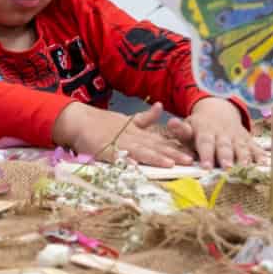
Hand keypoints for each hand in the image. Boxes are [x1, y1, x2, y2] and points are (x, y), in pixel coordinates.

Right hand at [52, 101, 194, 167]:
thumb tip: (160, 106)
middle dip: (173, 154)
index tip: (193, 154)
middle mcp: (132, 138)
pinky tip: (135, 167)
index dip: (177, 147)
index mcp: (138, 133)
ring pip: (140, 151)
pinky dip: (126, 161)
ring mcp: (119, 144)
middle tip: (189, 161)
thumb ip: (145, 118)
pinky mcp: (105, 151)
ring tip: (169, 164)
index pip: (161, 140)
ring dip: (155, 158)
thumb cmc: (103, 124)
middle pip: (155, 147)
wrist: (79, 121)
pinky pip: (117, 157)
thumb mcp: (128, 120)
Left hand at [169, 97, 266, 169]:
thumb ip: (181, 130)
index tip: (205, 166)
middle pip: (225, 146)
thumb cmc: (200, 125)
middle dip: (226, 157)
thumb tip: (171, 123)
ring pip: (241, 147)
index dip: (205, 154)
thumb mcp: (189, 125)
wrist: (220, 110)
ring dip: (244, 157)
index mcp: (206, 130)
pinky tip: (264, 164)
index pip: (205, 142)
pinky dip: (260, 155)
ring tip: (246, 168)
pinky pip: (255, 147)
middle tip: (227, 168)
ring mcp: (237, 136)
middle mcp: (223, 133)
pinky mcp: (248, 140)